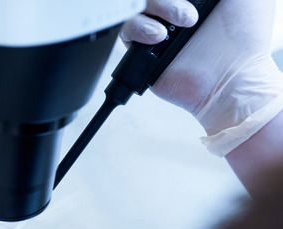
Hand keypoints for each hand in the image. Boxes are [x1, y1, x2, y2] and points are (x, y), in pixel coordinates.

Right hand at [120, 0, 282, 155]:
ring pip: (135, 3)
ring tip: (183, 22)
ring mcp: (156, 24)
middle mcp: (172, 6)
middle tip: (189, 8)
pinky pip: (126, 29)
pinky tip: (160, 36)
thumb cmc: (245, 38)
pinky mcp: (141, 47)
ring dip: (159, 6)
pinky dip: (141, 28)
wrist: (232, 78)